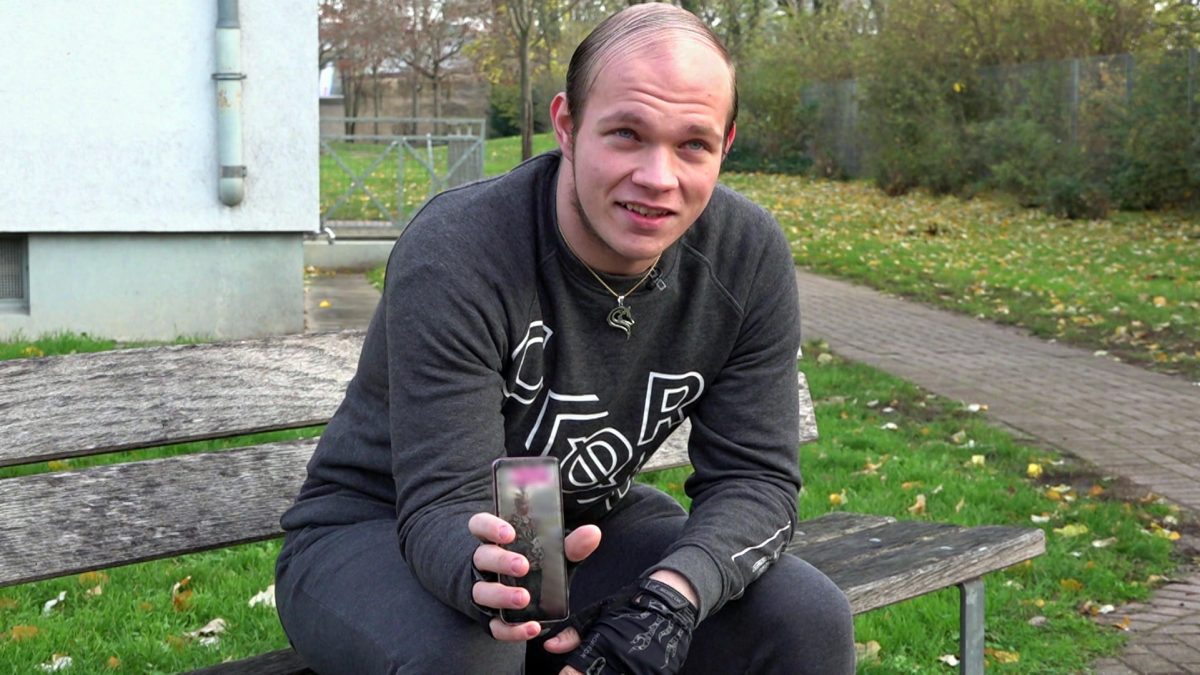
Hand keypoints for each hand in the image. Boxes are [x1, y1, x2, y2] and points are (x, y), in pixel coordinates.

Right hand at [468, 512, 600, 641]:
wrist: (514, 597)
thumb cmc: (533, 564)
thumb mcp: (550, 553)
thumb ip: (570, 545)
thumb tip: (592, 533)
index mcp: (495, 540)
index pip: (480, 525)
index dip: (489, 527)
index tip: (509, 533)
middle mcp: (484, 564)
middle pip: (482, 557)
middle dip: (501, 561)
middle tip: (522, 566)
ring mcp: (482, 590)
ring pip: (481, 591)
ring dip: (501, 595)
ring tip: (523, 598)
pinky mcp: (487, 618)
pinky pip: (493, 625)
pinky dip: (511, 629)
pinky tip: (531, 628)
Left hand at [549, 577, 697, 674]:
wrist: (667, 606)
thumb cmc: (629, 607)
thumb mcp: (597, 614)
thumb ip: (572, 634)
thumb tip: (550, 646)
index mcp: (601, 646)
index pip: (573, 674)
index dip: (568, 674)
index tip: (568, 672)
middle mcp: (619, 662)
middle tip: (584, 669)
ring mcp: (638, 672)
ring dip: (605, 674)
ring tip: (605, 667)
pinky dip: (625, 674)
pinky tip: (622, 668)